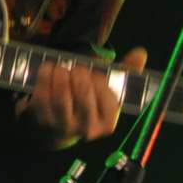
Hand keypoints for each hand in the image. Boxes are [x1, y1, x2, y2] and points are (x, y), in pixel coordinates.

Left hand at [17, 46, 147, 148]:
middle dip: (79, 75)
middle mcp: (86, 129)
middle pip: (83, 95)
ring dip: (60, 75)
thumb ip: (125, 71)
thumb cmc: (87, 103)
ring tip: (60, 67)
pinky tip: (48, 69)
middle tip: (76, 68)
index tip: (94, 74)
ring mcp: (62, 127)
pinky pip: (42, 97)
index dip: (99, 81)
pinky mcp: (42, 121)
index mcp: (107, 123)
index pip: (108, 99)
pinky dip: (44, 78)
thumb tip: (140, 53)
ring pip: (61, 98)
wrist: (55, 130)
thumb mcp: (107, 90)